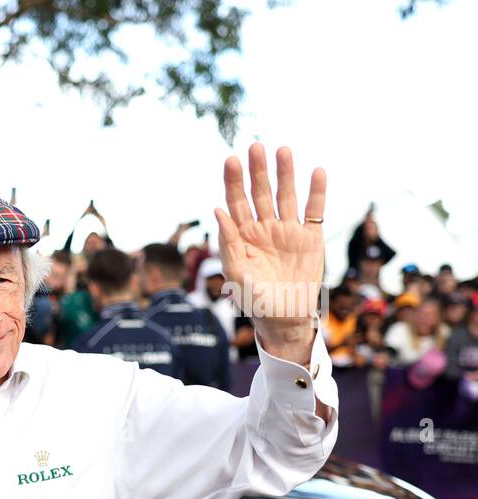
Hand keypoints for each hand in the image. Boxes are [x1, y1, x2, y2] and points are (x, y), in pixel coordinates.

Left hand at [215, 143, 325, 362]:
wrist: (284, 318)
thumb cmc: (254, 300)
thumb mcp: (236, 273)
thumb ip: (228, 242)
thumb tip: (216, 211)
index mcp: (242, 236)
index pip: (235, 202)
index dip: (233, 181)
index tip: (232, 160)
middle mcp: (264, 228)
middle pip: (260, 193)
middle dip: (257, 170)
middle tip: (256, 146)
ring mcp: (288, 231)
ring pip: (286, 195)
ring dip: (285, 174)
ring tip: (284, 151)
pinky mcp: (310, 237)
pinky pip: (314, 211)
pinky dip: (317, 192)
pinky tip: (317, 172)